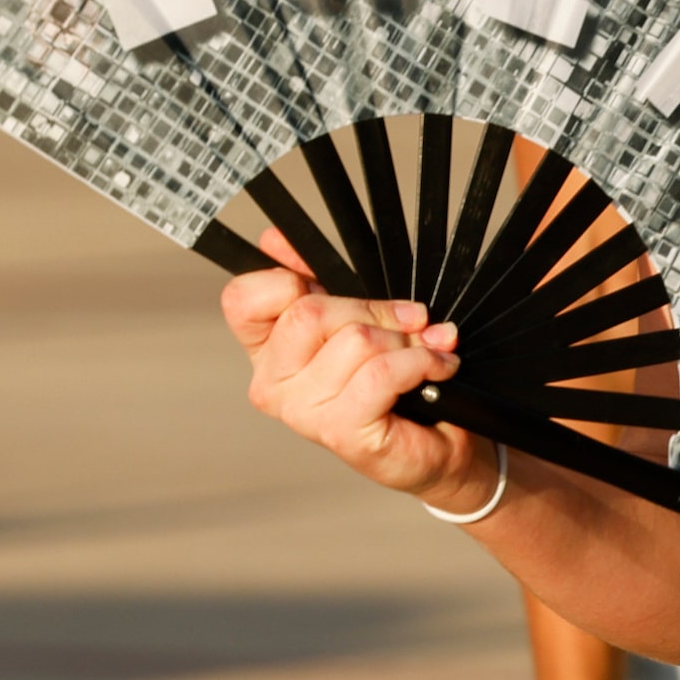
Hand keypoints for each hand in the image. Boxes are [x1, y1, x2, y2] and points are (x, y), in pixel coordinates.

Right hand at [223, 227, 483, 503]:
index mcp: (266, 349)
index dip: (286, 277)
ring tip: (425, 350)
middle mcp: (272, 383)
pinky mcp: (340, 431)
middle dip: (375, 309)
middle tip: (411, 321)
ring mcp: (302, 412)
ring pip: (356, 339)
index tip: (325, 283)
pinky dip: (422, 361)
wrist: (437, 441)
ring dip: (407, 340)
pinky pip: (383, 372)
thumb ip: (321, 277)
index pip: (242, 299)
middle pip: (311, 312)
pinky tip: (437, 367)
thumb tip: (276, 238)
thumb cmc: (397, 377)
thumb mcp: (362, 315)